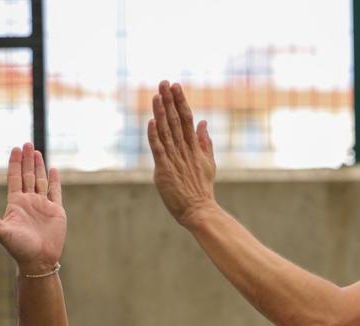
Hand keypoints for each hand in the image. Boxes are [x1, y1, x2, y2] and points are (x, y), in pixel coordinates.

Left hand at [0, 143, 65, 275]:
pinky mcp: (56, 211)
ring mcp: (43, 205)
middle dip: (27, 160)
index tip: (15, 148)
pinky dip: (54, 180)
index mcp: (16, 203)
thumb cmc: (18, 249)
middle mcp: (29, 202)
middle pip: (27, 175)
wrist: (38, 261)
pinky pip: (56, 192)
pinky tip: (53, 170)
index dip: (15, 163)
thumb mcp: (1, 232)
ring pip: (40, 181)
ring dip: (39, 166)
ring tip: (37, 151)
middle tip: (26, 143)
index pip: (14, 178)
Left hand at [147, 81, 217, 226]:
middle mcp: (184, 150)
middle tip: (164, 82)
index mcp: (194, 147)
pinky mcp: (164, 171)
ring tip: (156, 95)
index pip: (186, 118)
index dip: (180, 101)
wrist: (199, 210)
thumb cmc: (202, 189)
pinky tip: (151, 122)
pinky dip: (154, 136)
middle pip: (176, 120)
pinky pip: (158, 150)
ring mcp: (174, 160)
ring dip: (161, 113)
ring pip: (166, 132)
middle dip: (170, 101)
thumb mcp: (209, 163)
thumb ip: (205, 142)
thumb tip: (203, 122)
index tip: (175, 86)